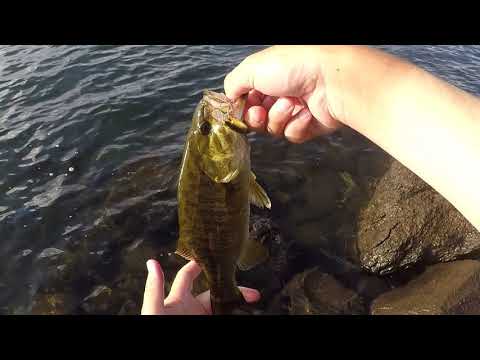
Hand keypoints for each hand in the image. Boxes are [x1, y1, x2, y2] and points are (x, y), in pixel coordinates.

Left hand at [141, 259, 260, 314]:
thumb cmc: (156, 326)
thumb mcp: (154, 310)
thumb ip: (154, 289)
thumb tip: (152, 263)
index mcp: (178, 299)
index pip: (188, 275)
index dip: (199, 264)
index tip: (212, 254)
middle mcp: (192, 308)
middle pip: (215, 293)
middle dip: (232, 289)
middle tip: (251, 293)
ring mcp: (202, 317)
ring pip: (223, 307)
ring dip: (238, 304)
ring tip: (253, 301)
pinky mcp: (210, 324)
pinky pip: (224, 315)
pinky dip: (236, 314)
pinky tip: (247, 313)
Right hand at [224, 45, 342, 142]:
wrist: (332, 80)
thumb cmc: (294, 66)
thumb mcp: (252, 68)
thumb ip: (233, 84)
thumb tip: (229, 100)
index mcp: (267, 76)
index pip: (245, 99)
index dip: (240, 107)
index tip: (238, 110)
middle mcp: (280, 92)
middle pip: (256, 118)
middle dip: (256, 117)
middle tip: (261, 112)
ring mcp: (295, 110)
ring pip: (273, 128)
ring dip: (279, 117)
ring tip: (292, 104)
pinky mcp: (309, 125)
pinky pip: (292, 135)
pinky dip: (297, 125)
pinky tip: (307, 112)